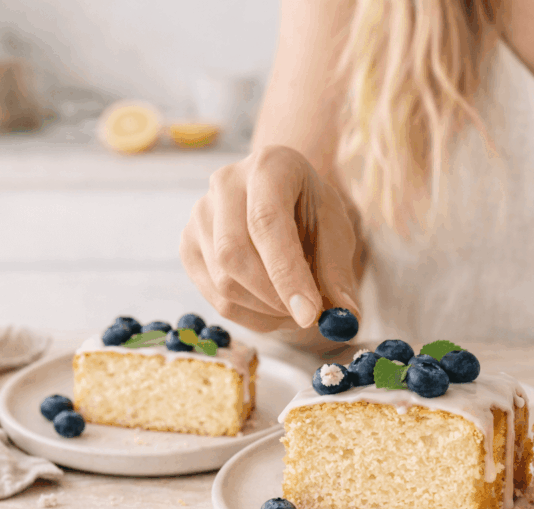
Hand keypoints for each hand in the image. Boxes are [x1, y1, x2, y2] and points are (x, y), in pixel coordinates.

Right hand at [180, 145, 359, 332]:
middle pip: (233, 254)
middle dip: (274, 297)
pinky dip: (249, 316)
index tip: (309, 314)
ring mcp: (199, 214)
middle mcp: (225, 183)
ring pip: (222, 282)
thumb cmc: (310, 209)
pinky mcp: (188, 245)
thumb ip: (338, 270)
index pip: (266, 221)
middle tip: (307, 315)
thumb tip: (345, 315)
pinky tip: (273, 310)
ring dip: (265, 311)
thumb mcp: (335, 229)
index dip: (286, 273)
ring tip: (295, 308)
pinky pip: (214, 297)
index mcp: (268, 166)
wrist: (281, 194)